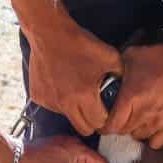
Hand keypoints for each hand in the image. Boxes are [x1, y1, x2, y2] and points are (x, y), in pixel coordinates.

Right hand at [26, 20, 121, 136]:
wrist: (50, 33)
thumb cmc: (79, 44)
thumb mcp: (109, 56)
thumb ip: (120, 75)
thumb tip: (124, 86)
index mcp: (84, 96)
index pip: (99, 123)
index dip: (105, 118)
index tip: (105, 111)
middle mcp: (65, 103)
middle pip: (83, 129)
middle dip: (91, 121)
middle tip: (94, 109)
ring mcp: (50, 101)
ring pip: (66, 117)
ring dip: (74, 110)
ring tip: (76, 91)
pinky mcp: (38, 96)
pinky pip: (52, 106)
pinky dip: (58, 100)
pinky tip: (61, 85)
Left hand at [104, 39, 162, 148]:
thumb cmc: (161, 57)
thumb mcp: (131, 57)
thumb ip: (117, 71)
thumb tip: (109, 76)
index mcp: (131, 97)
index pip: (112, 125)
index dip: (104, 127)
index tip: (102, 124)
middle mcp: (144, 113)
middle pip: (124, 132)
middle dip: (118, 126)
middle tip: (118, 119)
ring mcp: (159, 121)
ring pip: (139, 137)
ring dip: (134, 130)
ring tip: (135, 121)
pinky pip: (157, 142)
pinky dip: (151, 138)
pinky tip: (150, 128)